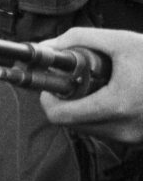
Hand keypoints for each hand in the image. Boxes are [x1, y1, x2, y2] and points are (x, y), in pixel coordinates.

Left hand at [39, 27, 142, 143]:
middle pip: (70, 123)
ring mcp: (133, 138)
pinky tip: (112, 95)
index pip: (60, 116)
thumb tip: (47, 45)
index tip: (50, 82)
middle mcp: (124, 129)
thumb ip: (79, 39)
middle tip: (70, 80)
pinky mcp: (139, 140)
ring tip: (95, 85)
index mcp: (117, 106)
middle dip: (65, 101)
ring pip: (87, 128)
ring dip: (82, 108)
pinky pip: (106, 130)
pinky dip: (100, 114)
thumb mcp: (122, 42)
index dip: (47, 97)